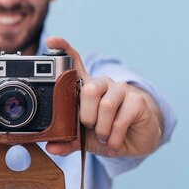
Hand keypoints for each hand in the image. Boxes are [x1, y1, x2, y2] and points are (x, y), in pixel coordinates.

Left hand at [45, 37, 162, 157]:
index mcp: (86, 88)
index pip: (74, 63)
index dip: (63, 49)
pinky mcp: (137, 101)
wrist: (137, 140)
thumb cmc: (107, 132)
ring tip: (104, 137)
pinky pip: (120, 119)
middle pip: (89, 89)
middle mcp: (103, 84)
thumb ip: (67, 141)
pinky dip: (114, 137)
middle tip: (89, 127)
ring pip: (105, 106)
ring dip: (101, 129)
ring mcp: (121, 91)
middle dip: (86, 115)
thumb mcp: (84, 140)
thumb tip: (51, 147)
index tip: (51, 40)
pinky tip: (114, 142)